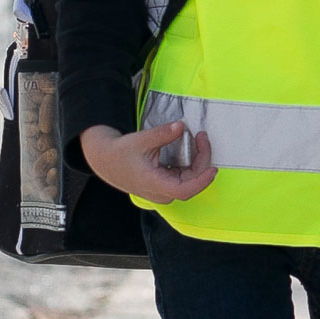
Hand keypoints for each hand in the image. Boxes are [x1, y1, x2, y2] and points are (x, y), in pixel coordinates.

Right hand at [81, 118, 216, 205]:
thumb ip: (162, 134)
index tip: (212, 169)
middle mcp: (161, 192)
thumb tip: (181, 126)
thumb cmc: (121, 153)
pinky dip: (190, 162)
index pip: (184, 190)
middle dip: (202, 159)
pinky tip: (190, 147)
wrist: (107, 162)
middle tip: (202, 136)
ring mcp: (164, 190)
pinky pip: (184, 176)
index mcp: (154, 184)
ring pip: (189, 179)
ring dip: (197, 160)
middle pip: (191, 181)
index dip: (201, 182)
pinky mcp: (165, 185)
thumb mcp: (141, 140)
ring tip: (198, 138)